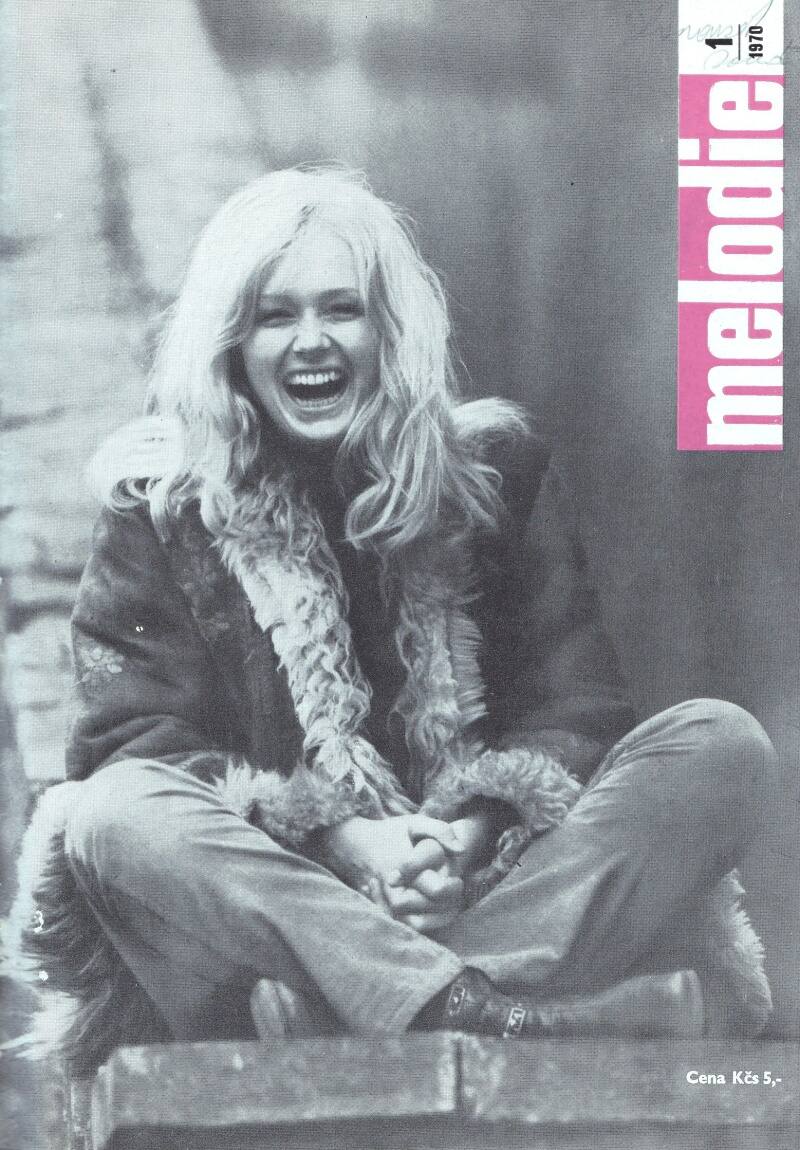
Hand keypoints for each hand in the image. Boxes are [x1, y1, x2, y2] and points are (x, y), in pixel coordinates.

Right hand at [381, 813, 497, 933]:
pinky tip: (440, 911)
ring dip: (439, 917)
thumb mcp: (416, 823)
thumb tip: (461, 850)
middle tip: (455, 890)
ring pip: (417, 924)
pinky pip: (409, 926)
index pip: (435, 890)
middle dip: (446, 904)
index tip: (457, 879)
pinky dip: (428, 923)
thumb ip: (440, 831)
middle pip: (428, 910)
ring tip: (450, 902)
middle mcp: (393, 887)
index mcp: (402, 865)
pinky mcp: (387, 909)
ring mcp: (388, 900)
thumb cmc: (392, 833)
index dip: (451, 888)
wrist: (358, 844)